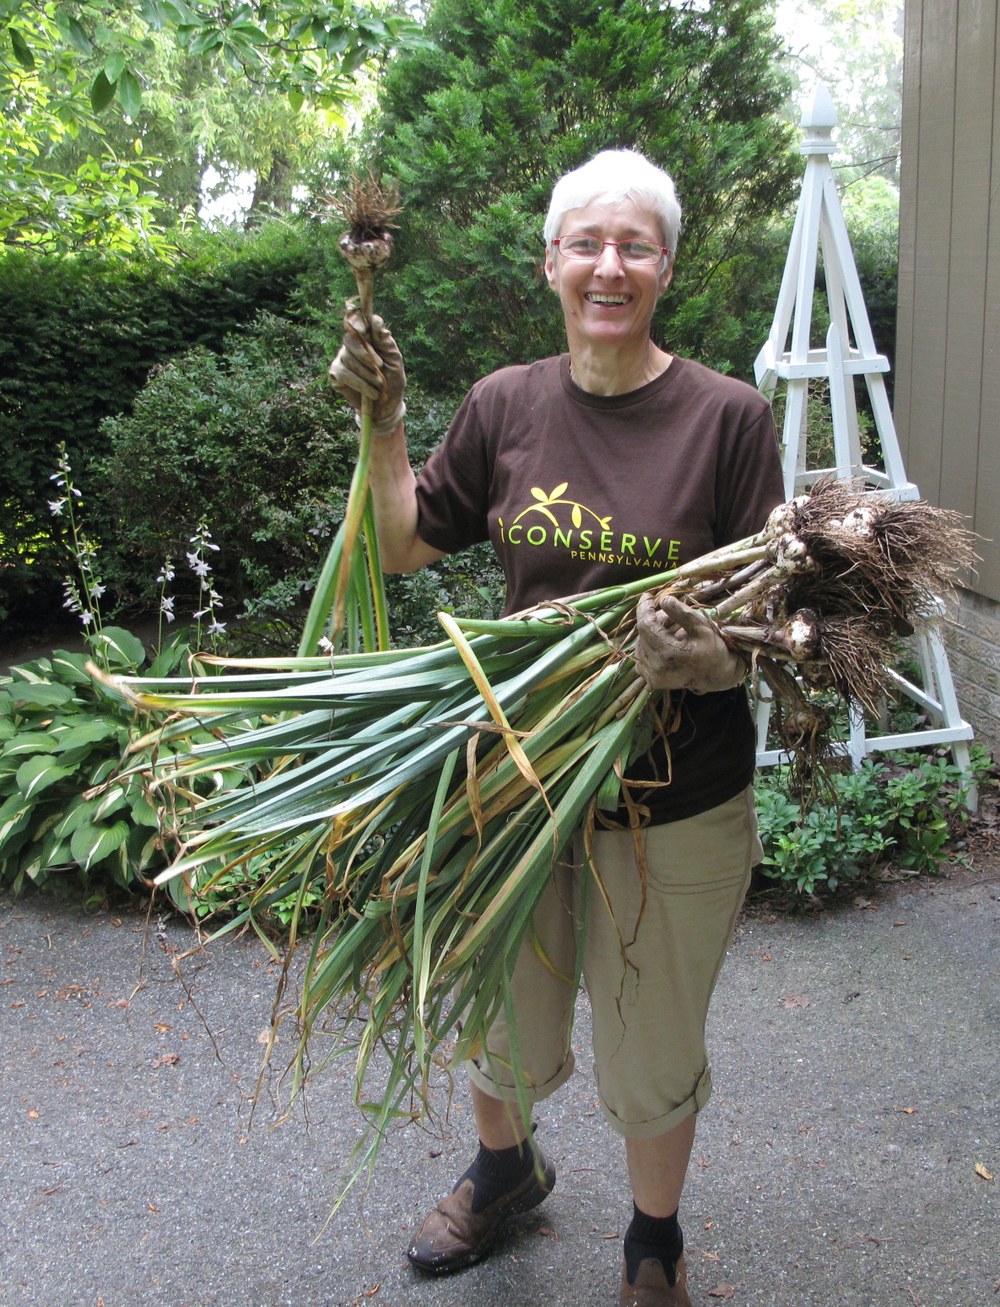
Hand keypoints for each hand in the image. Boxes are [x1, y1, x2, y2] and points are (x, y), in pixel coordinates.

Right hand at [328, 304, 405, 435]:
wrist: (387, 405)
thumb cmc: (392, 380)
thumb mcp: (394, 359)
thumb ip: (385, 340)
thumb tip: (376, 321)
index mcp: (367, 338)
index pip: (357, 322)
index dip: (358, 323)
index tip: (365, 331)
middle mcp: (352, 346)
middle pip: (350, 340)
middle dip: (366, 355)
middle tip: (381, 368)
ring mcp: (342, 359)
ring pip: (347, 358)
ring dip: (366, 373)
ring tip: (378, 385)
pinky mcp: (336, 374)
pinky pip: (342, 373)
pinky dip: (358, 383)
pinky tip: (370, 392)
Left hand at [634, 593, 747, 693]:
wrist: (717, 676)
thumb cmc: (713, 649)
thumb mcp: (702, 627)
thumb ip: (682, 613)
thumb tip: (663, 600)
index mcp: (669, 655)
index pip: (646, 626)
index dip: (645, 609)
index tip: (648, 596)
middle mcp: (656, 669)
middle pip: (644, 634)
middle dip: (655, 620)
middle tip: (672, 614)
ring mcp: (652, 676)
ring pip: (642, 643)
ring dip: (654, 632)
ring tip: (674, 628)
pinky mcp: (650, 680)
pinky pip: (643, 655)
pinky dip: (651, 644)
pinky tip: (667, 641)